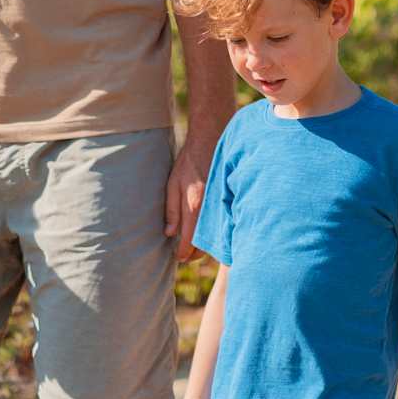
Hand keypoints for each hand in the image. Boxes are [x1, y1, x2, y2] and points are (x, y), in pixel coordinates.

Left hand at [165, 131, 218, 260]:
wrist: (210, 141)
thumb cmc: (188, 162)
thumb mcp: (172, 184)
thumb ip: (171, 211)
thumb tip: (170, 234)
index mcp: (194, 206)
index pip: (190, 242)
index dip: (183, 254)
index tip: (178, 257)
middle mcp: (210, 209)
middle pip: (205, 245)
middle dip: (194, 254)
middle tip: (185, 255)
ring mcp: (221, 206)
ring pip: (216, 237)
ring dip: (206, 245)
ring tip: (195, 245)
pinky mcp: (228, 201)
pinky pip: (223, 225)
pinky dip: (216, 233)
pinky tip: (209, 232)